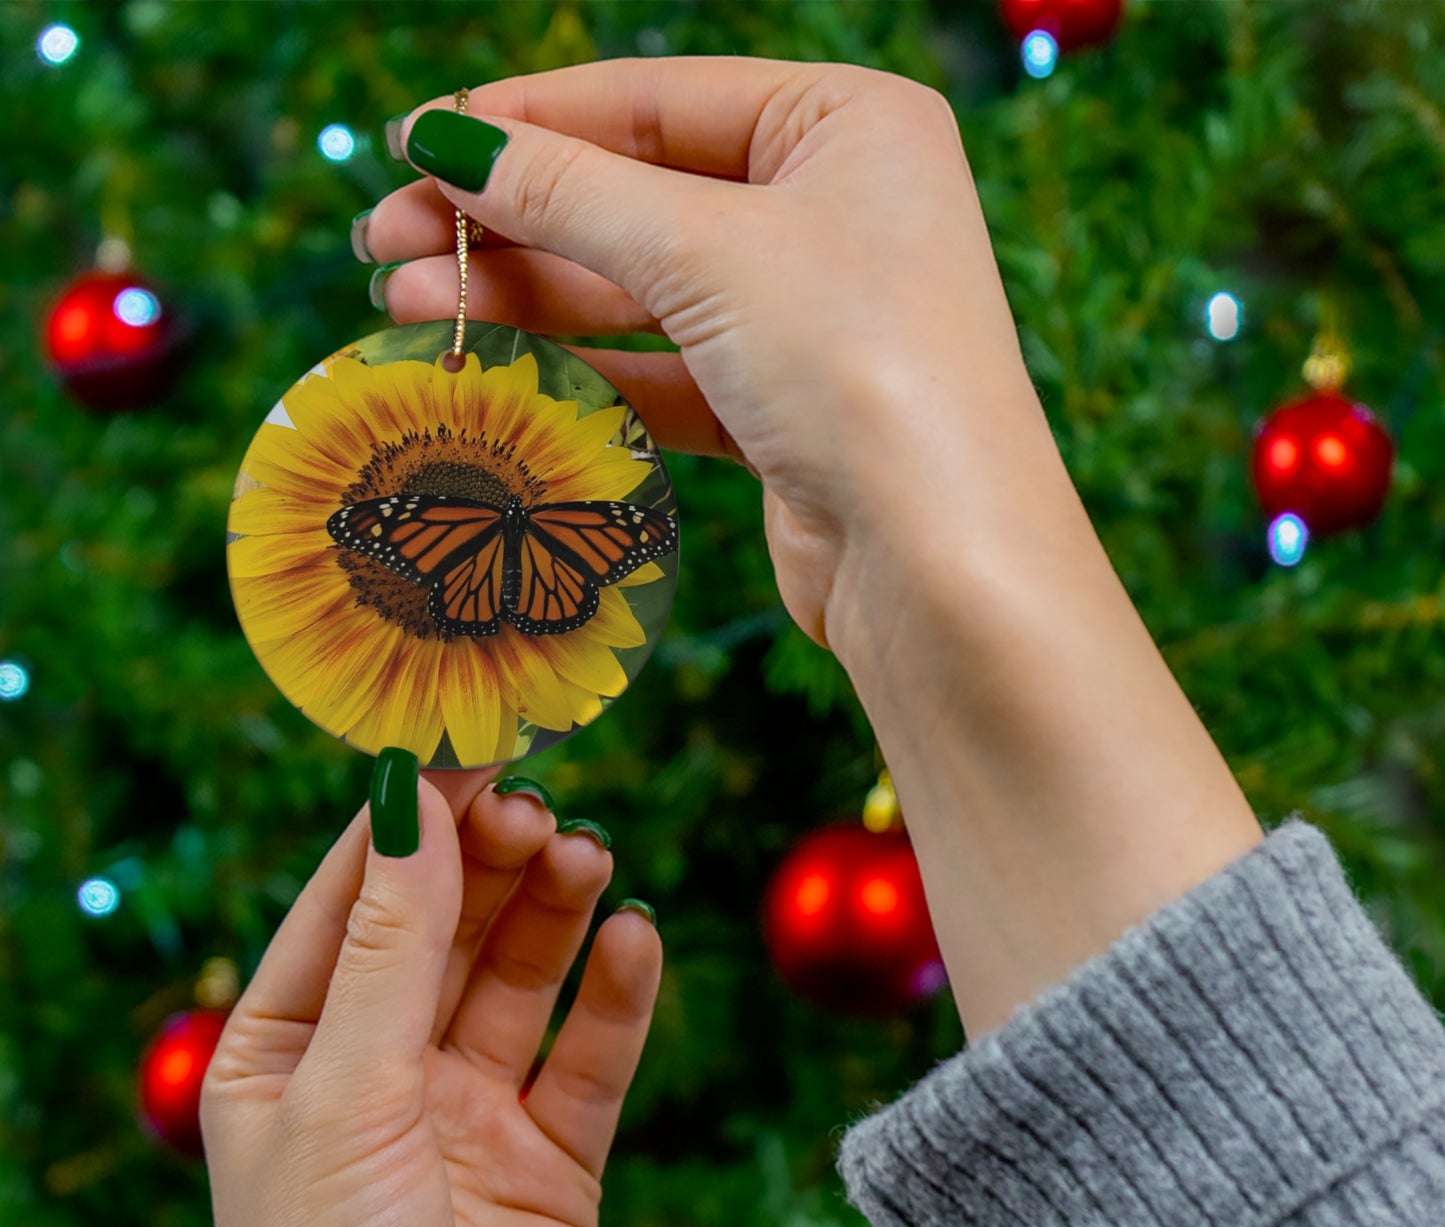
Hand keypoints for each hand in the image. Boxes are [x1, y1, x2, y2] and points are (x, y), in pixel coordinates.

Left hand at [201, 768, 661, 1226]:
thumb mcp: (345, 1096)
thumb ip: (391, 947)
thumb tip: (411, 800)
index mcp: (289, 1052)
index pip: (352, 901)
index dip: (409, 821)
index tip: (469, 744)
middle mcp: (379, 1072)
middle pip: (446, 927)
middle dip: (490, 861)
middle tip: (540, 806)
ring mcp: (469, 1113)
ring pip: (521, 977)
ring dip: (555, 910)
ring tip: (589, 857)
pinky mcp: (552, 1159)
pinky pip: (590, 1055)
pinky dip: (617, 994)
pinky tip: (635, 939)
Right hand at [361, 56, 1053, 653]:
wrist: (938, 562)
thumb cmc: (857, 366)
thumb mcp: (706, 251)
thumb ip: (570, 193)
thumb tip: (447, 141)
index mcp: (847, 124)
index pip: (655, 99)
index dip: (526, 120)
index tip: (414, 142)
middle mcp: (834, 209)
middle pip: (637, 195)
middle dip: (509, 219)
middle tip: (384, 241)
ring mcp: (809, 314)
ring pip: (640, 288)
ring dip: (526, 296)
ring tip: (405, 305)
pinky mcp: (782, 408)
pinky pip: (663, 369)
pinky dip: (581, 368)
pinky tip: (492, 365)